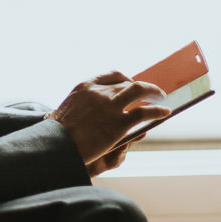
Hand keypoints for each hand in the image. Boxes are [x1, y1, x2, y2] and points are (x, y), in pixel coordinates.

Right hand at [45, 71, 169, 171]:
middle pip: (128, 83)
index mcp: (85, 86)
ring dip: (154, 93)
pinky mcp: (119, 124)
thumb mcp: (64, 111)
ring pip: (140, 91)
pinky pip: (145, 113)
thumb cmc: (57, 134)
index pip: (112, 75)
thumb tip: (86, 113)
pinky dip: (158, 111)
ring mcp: (111, 106)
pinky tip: (164, 113)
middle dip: (142, 87)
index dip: (126, 79)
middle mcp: (100, 92)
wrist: (55, 146)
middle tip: (151, 93)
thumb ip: (80, 107)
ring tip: (162, 98)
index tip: (132, 84)